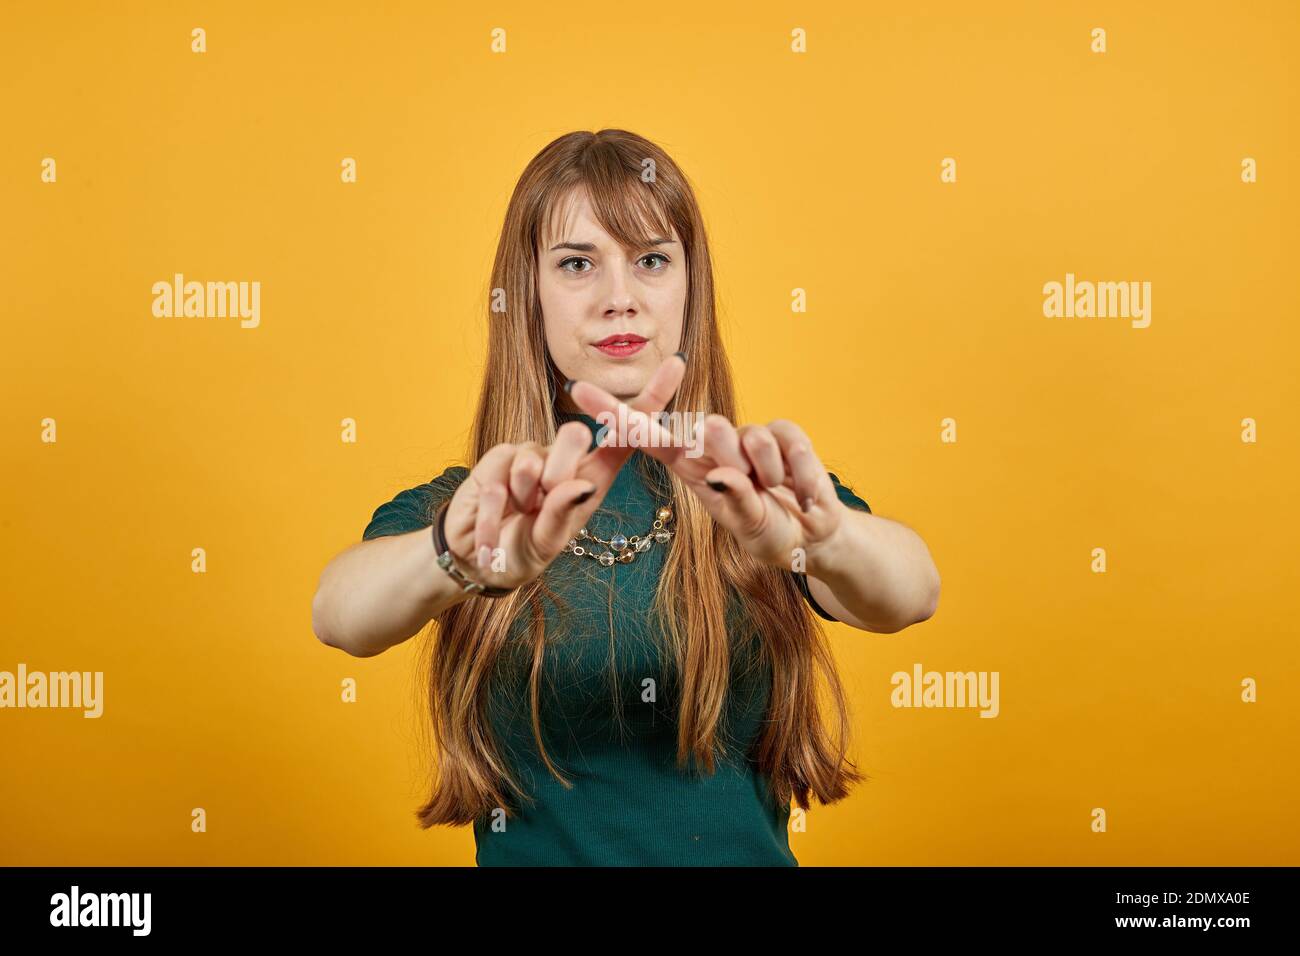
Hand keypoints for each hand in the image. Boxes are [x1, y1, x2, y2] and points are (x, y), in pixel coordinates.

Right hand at [442, 354, 686, 588]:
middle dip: (557, 476)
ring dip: (522, 499)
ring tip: (517, 515)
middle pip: (575, 433)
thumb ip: (561, 514)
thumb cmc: (525, 547)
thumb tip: (578, 483)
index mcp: (594, 476)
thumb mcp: (548, 542)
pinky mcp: (497, 456)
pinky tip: (490, 536)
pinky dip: (493, 517)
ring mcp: (530, 453)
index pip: (627, 433)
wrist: (477, 557)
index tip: (678, 361)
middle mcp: (565, 456)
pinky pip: (499, 479)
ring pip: (532, 461)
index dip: (653, 397)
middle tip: (538, 506)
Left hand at [566, 384, 847, 570]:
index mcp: (690, 467)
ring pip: (745, 436)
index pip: (645, 435)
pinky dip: (798, 472)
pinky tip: (803, 494)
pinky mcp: (783, 433)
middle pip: (699, 429)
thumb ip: (735, 502)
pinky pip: (785, 438)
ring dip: (764, 473)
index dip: (614, 412)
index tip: (578, 390)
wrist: (815, 535)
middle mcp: (713, 446)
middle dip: (723, 458)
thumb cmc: (770, 533)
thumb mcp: (749, 528)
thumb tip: (720, 474)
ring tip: (774, 493)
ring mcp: (748, 436)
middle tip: (750, 486)